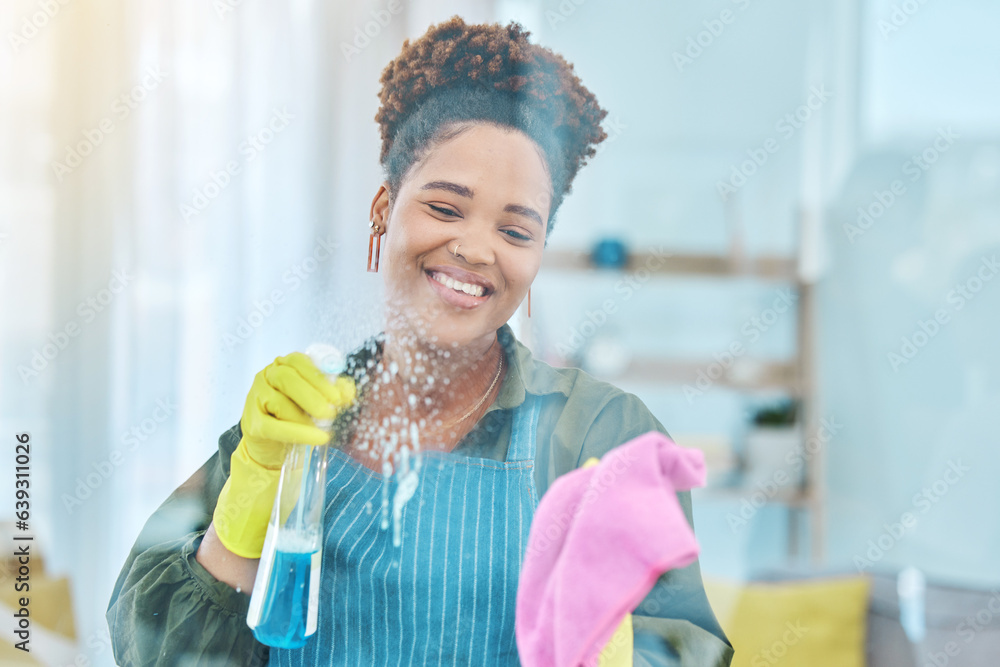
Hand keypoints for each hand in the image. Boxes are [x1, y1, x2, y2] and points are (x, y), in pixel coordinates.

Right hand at [238, 352, 355, 468]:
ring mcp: (255, 398)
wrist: (272, 444)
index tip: (338, 396)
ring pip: (279, 403)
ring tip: (323, 429)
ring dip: (305, 418)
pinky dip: (298, 433)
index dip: (319, 378)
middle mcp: (266, 376)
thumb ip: (332, 392)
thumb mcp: (315, 400)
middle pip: (286, 378)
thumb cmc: (296, 415)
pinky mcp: (252, 422)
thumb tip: (347, 391)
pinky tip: (317, 438)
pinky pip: (274, 427)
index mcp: (284, 365)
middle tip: (330, 413)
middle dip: (312, 396)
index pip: (299, 362)